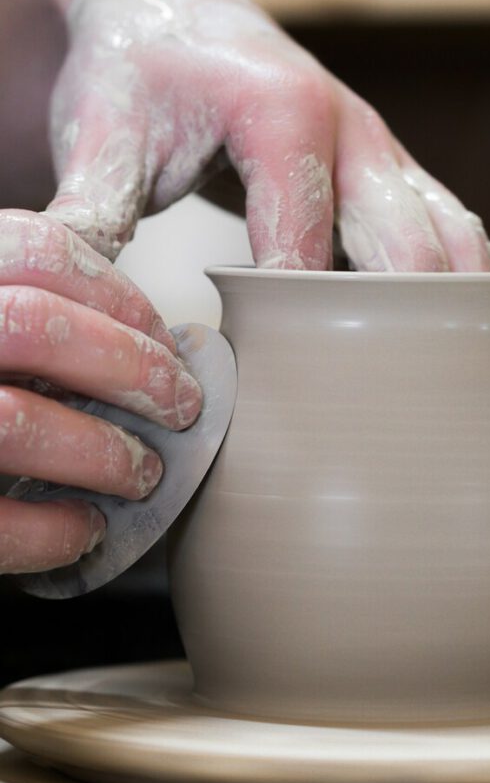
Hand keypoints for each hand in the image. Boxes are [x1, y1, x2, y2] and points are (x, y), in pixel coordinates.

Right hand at [0, 210, 201, 573]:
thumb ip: (31, 309)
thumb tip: (145, 343)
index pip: (36, 251)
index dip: (119, 296)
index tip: (162, 339)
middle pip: (34, 326)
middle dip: (131, 369)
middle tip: (179, 407)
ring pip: (14, 422)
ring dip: (102, 453)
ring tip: (141, 473)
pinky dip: (52, 531)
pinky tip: (84, 528)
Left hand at [39, 0, 489, 359]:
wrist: (171, 15)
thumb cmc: (136, 75)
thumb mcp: (102, 136)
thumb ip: (90, 214)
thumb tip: (75, 304)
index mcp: (283, 116)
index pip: (305, 245)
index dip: (299, 324)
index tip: (289, 393)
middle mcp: (356, 134)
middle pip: (409, 248)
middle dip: (408, 329)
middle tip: (404, 408)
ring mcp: (387, 160)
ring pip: (455, 244)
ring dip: (481, 314)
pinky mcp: (398, 182)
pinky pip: (474, 238)